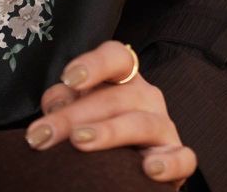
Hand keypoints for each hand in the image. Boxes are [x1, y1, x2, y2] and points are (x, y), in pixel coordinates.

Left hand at [25, 40, 196, 187]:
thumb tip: (55, 104)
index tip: (67, 79)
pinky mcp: (178, 156)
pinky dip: (168, 163)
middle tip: (44, 134)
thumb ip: (62, 102)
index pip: (115, 57)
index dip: (92, 64)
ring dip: (108, 132)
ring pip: (141, 124)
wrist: (126, 168)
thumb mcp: (76, 109)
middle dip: (74, 116)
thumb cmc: (95, 128)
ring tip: (80, 142)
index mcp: (123, 77)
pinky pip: (182, 158)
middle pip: (115, 97)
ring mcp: (164, 125)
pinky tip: (150, 170)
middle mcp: (146, 96)